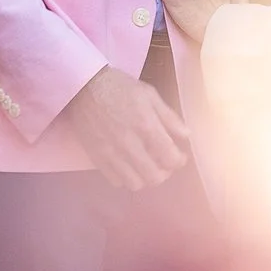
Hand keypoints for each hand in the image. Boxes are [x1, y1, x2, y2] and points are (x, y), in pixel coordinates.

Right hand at [57, 65, 189, 190]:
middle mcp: (129, 143)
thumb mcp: (149, 94)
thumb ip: (169, 117)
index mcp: (146, 125)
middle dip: (165, 172)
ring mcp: (111, 153)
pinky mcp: (96, 158)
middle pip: (154, 177)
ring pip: (135, 183)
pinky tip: (128, 164)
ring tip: (146, 165)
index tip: (179, 156)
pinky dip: (125, 177)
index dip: (179, 161)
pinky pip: (115, 181)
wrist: (83, 86)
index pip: (170, 158)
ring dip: (145, 177)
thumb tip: (186, 136)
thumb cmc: (119, 87)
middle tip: (164, 162)